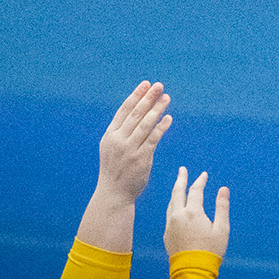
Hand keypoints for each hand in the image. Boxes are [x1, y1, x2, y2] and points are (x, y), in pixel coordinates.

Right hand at [96, 81, 170, 203]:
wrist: (113, 194)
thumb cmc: (115, 168)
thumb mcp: (111, 147)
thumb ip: (121, 130)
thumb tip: (138, 110)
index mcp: (110, 135)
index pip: (124, 110)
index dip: (136, 96)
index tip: (145, 84)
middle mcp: (118, 140)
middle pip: (135, 114)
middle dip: (148, 98)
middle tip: (159, 85)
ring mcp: (129, 149)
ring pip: (145, 124)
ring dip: (157, 109)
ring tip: (166, 98)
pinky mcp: (141, 159)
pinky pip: (153, 139)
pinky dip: (161, 127)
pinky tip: (168, 118)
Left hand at [164, 167, 230, 258]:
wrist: (192, 271)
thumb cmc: (210, 251)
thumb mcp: (222, 229)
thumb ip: (222, 207)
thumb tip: (223, 189)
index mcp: (192, 213)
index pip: (195, 191)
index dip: (200, 181)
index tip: (204, 175)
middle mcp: (178, 216)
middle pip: (177, 192)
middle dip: (181, 179)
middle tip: (182, 170)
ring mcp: (170, 225)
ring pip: (171, 203)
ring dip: (175, 192)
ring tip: (179, 186)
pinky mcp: (167, 235)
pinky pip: (168, 215)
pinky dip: (173, 206)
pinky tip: (176, 207)